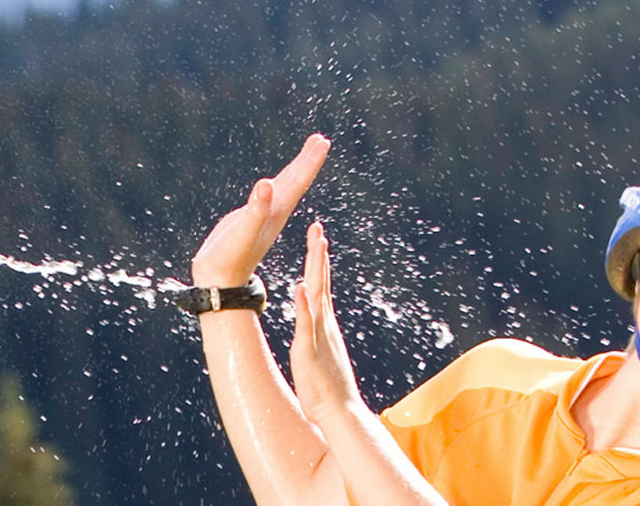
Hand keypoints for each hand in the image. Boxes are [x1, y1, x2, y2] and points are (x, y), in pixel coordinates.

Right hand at [191, 134, 331, 287]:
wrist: (220, 280)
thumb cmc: (229, 258)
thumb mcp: (242, 233)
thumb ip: (255, 210)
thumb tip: (266, 184)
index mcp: (276, 212)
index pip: (298, 182)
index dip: (309, 161)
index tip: (322, 142)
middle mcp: (274, 213)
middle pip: (296, 181)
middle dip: (308, 160)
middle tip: (320, 140)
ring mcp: (264, 216)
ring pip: (284, 187)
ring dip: (296, 169)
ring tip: (307, 152)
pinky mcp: (251, 218)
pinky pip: (269, 195)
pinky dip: (275, 183)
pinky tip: (272, 183)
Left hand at [288, 221, 365, 415]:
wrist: (339, 412)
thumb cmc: (326, 386)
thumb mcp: (317, 350)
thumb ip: (314, 330)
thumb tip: (309, 312)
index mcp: (323, 324)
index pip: (321, 285)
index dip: (319, 261)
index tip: (317, 237)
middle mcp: (323, 325)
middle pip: (321, 282)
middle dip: (319, 254)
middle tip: (317, 227)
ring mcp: (318, 335)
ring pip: (317, 296)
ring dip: (316, 270)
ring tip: (316, 245)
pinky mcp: (310, 350)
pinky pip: (307, 325)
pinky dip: (304, 305)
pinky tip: (300, 287)